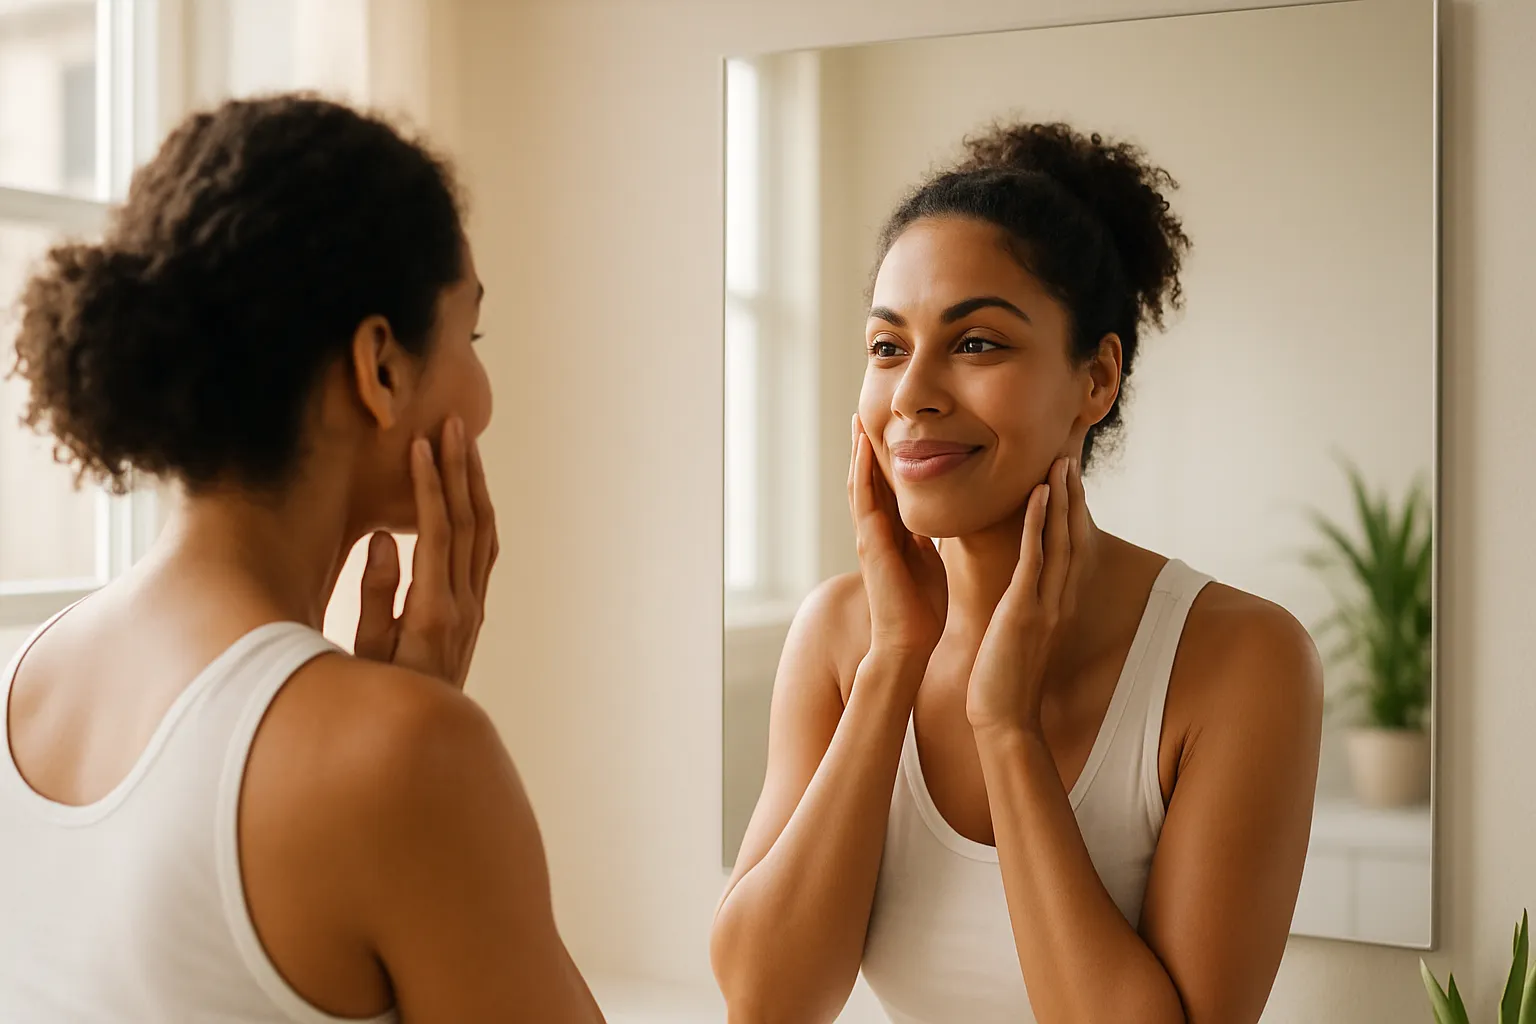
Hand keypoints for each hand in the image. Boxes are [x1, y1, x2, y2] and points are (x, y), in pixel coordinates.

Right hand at [354, 417, 499, 687]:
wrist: (417, 743)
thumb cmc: (373, 701)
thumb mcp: (362, 656)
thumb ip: (374, 597)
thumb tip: (385, 538)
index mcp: (431, 611)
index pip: (436, 532)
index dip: (429, 485)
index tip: (420, 444)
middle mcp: (462, 607)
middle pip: (470, 523)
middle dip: (461, 469)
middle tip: (455, 424)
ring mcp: (473, 610)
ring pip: (484, 534)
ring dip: (475, 486)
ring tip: (467, 445)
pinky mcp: (472, 615)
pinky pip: (483, 553)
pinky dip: (479, 515)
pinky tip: (471, 495)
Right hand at [849, 414, 946, 662]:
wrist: (910, 641)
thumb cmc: (922, 607)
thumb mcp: (930, 559)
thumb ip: (927, 537)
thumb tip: (937, 518)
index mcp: (892, 534)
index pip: (884, 488)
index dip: (882, 460)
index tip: (885, 432)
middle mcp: (875, 531)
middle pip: (866, 480)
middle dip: (863, 449)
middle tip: (861, 416)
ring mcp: (869, 536)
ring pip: (859, 484)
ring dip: (857, 453)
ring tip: (857, 422)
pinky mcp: (871, 543)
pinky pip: (864, 500)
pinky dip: (862, 472)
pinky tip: (864, 448)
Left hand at [966, 456, 1086, 734]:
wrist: (1003, 718)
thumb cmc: (1004, 679)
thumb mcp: (1016, 633)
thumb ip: (1021, 606)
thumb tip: (1014, 588)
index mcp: (1055, 605)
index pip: (1068, 549)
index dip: (1070, 513)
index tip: (1067, 480)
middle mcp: (1058, 601)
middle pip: (1073, 537)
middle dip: (1072, 497)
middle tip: (1069, 457)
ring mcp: (1045, 605)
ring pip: (1059, 541)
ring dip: (1061, 500)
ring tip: (1060, 463)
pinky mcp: (1025, 611)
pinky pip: (1034, 559)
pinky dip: (1038, 524)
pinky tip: (1038, 495)